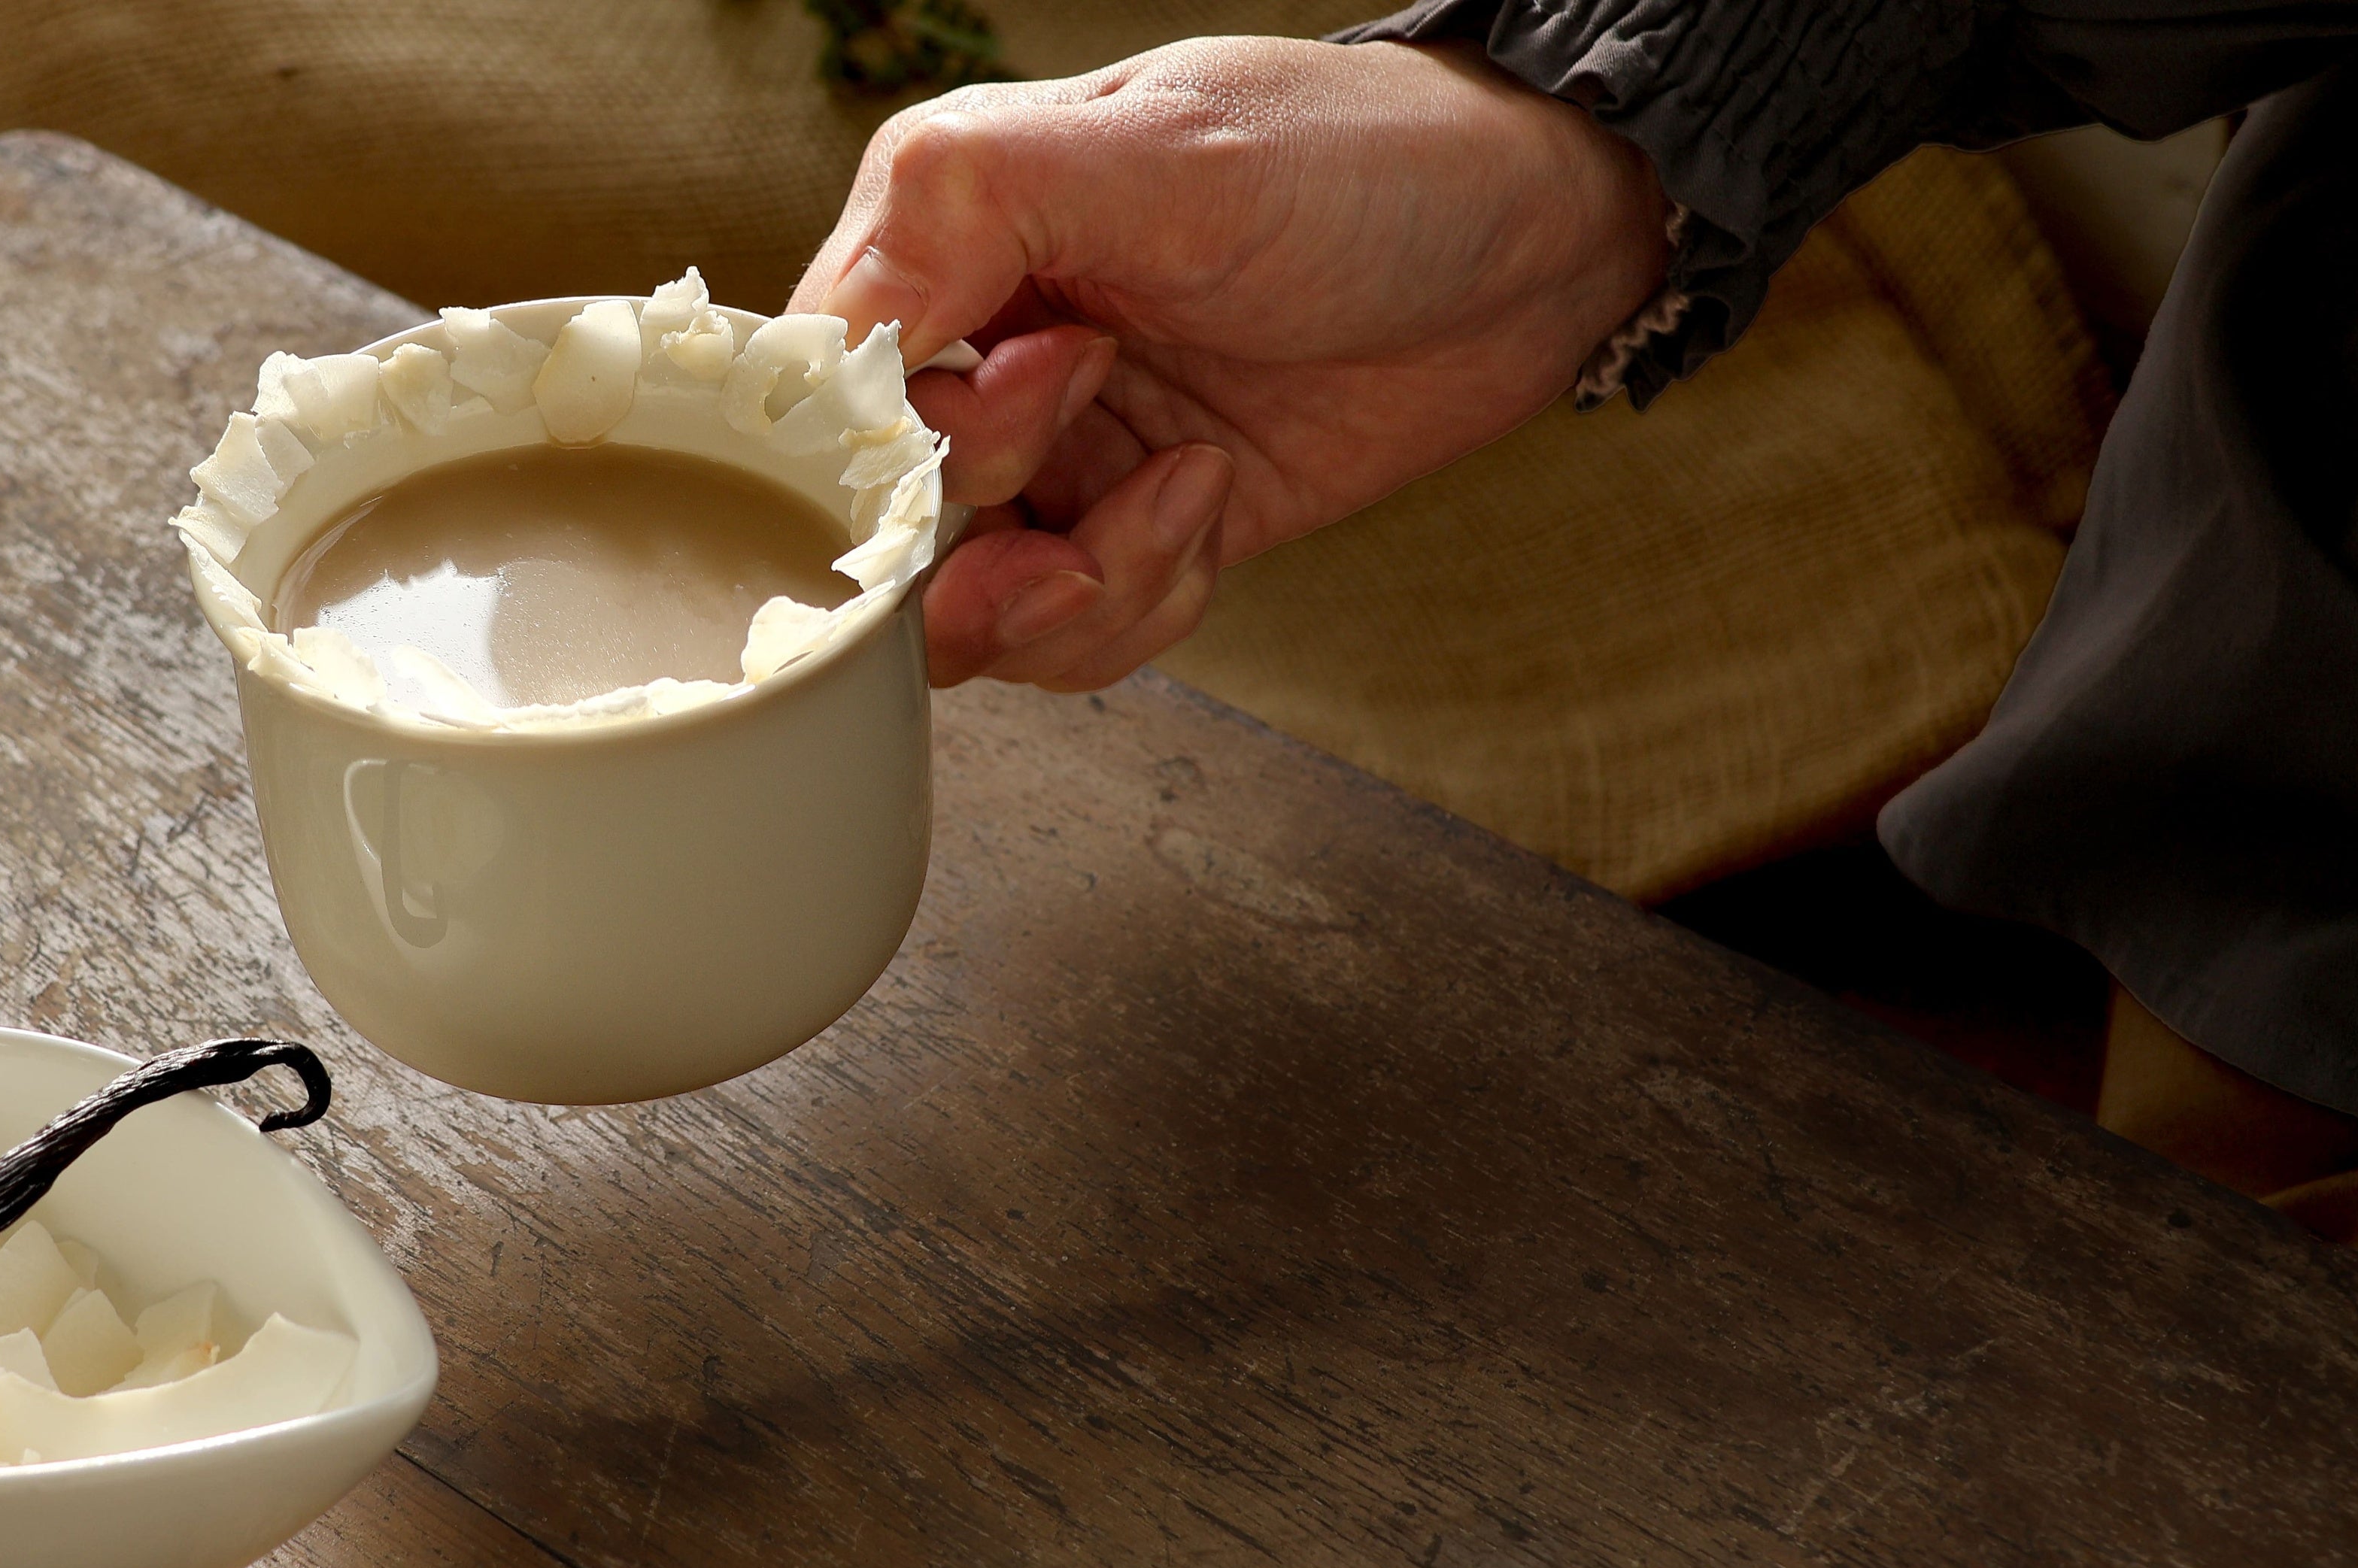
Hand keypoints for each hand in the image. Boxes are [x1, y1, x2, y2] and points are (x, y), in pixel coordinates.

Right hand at [791, 35, 1667, 688]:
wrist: (1536, 243)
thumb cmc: (1360, 161)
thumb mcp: (1161, 151)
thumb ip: (969, 207)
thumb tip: (830, 332)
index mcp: (948, 236)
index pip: (821, 398)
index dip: (889, 459)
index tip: (1009, 432)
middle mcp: (986, 350)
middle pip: (886, 529)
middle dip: (984, 550)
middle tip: (1086, 487)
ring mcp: (1065, 449)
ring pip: (977, 607)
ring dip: (1074, 595)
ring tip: (1177, 506)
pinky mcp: (1142, 526)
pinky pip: (1081, 627)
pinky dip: (1142, 602)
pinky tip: (1212, 508)